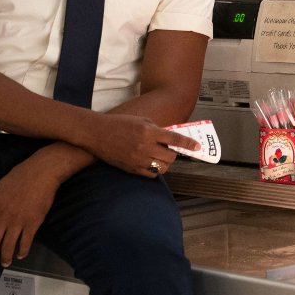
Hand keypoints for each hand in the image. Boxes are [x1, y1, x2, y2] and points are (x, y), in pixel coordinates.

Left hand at [0, 160, 58, 266]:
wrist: (40, 173)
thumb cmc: (16, 179)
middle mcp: (2, 217)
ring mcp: (18, 221)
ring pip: (8, 246)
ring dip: (5, 258)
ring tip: (5, 263)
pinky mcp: (33, 223)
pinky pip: (25, 242)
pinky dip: (22, 251)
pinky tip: (20, 254)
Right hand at [80, 114, 198, 177]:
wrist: (97, 133)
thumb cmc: (119, 124)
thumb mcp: (140, 120)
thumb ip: (156, 129)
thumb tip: (169, 137)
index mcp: (148, 131)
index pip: (174, 139)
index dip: (188, 144)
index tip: (197, 147)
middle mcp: (144, 146)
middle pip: (170, 156)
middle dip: (173, 154)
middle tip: (170, 150)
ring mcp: (138, 159)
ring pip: (162, 167)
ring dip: (164, 163)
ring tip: (160, 156)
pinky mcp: (131, 168)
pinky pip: (150, 174)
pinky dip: (154, 169)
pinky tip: (150, 162)